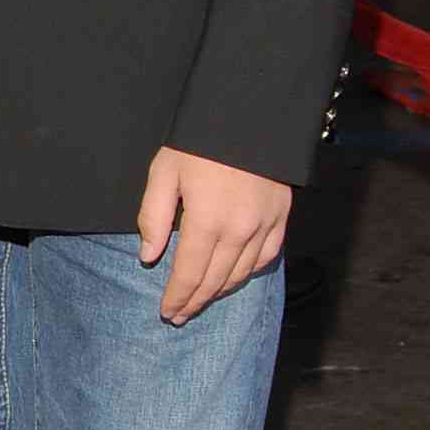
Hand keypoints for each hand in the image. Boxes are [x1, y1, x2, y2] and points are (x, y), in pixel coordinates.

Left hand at [136, 146, 288, 324]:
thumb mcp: (164, 172)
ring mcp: (263, 226)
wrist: (248, 115)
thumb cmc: (198, 142)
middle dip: (195, 301)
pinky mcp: (280, 217)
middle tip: (180, 315)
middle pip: (214, 280)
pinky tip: (235, 278)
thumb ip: (154, 217)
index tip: (167, 312)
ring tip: (202, 301)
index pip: (188, 274)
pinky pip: (266, 257)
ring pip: (240, 274)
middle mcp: (239, 231)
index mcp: (206, 222)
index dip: (177, 297)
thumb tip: (148, 256)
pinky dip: (248, 273)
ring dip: (220, 292)